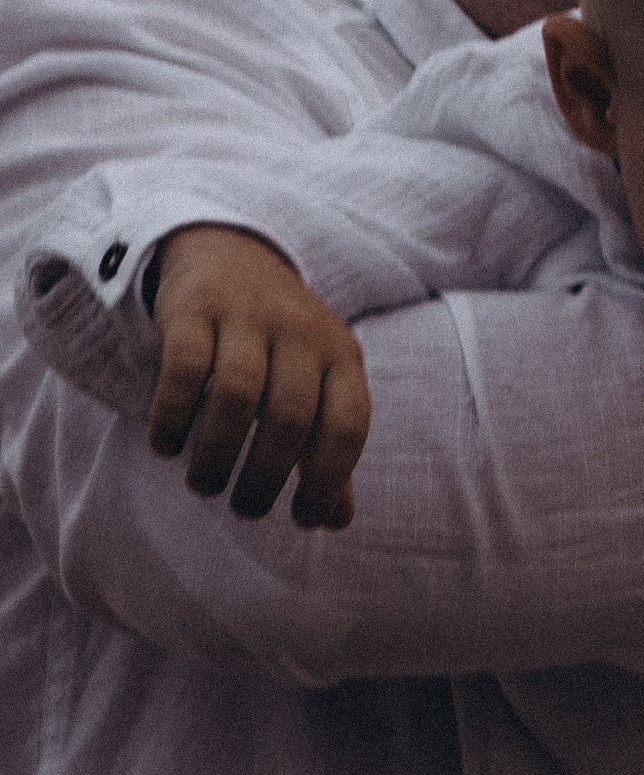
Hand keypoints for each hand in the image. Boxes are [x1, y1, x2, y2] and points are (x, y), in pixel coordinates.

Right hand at [145, 224, 372, 525]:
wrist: (228, 253)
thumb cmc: (280, 341)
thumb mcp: (316, 383)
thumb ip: (327, 448)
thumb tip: (337, 521)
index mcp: (342, 355)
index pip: (347, 425)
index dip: (328, 480)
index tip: (302, 518)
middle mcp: (301, 331)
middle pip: (288, 418)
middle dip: (265, 477)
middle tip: (244, 510)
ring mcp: (248, 314)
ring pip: (236, 396)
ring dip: (217, 453)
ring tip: (204, 486)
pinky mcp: (194, 307)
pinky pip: (183, 368)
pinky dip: (172, 416)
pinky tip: (165, 447)